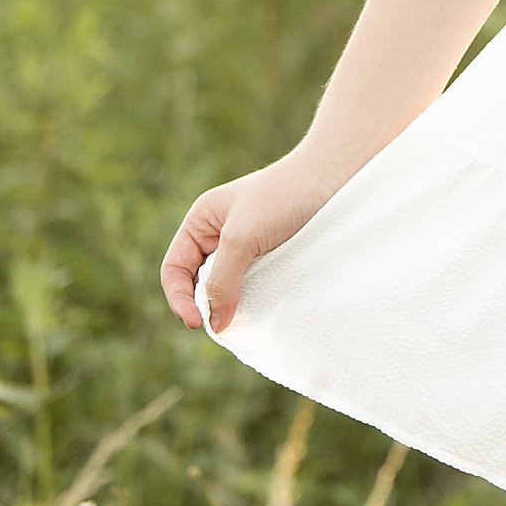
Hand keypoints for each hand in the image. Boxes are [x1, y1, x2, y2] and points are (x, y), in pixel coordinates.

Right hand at [160, 153, 326, 334]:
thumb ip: (221, 281)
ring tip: (239, 321)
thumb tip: (214, 324)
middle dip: (204, 304)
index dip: (178, 298)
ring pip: (225, 285)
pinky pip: (249, 284)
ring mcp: (244, 246)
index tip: (195, 323)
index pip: (174, 268)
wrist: (330, 180)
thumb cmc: (281, 199)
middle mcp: (218, 234)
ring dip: (228, 304)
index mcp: (201, 222)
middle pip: (197, 281)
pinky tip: (257, 309)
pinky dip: (249, 299)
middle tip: (222, 326)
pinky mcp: (269, 255)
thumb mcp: (240, 239)